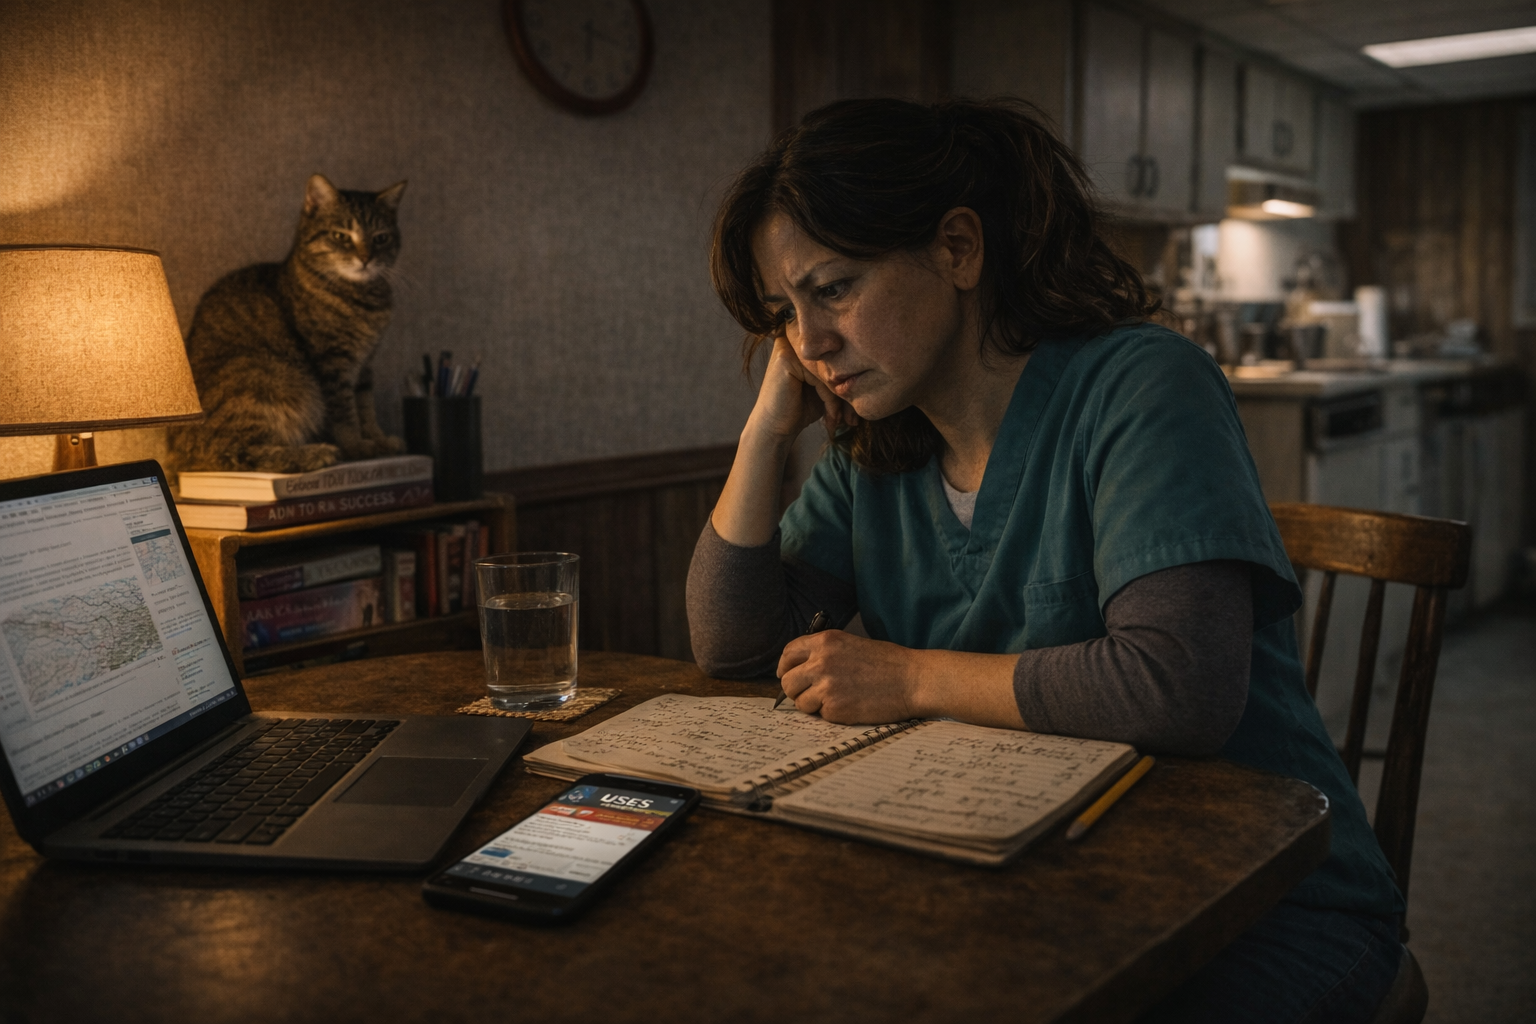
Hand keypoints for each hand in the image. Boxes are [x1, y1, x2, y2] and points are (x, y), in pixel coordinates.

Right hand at [746, 335, 858, 443]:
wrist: (775, 429)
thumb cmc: (801, 408)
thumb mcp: (826, 386)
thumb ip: (841, 371)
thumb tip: (871, 365)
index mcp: (805, 340)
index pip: (839, 353)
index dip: (850, 379)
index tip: (855, 409)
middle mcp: (795, 337)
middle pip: (836, 359)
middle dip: (848, 389)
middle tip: (853, 417)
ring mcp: (788, 345)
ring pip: (830, 369)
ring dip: (841, 398)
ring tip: (843, 419)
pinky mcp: (785, 357)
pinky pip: (820, 377)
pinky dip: (830, 400)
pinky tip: (831, 417)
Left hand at [777, 630, 919, 723]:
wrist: (912, 680)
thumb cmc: (887, 663)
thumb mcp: (851, 644)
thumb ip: (824, 653)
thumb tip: (800, 669)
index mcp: (825, 642)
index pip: (788, 654)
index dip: (786, 667)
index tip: (789, 675)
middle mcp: (821, 661)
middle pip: (787, 682)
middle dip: (796, 690)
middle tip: (811, 694)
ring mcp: (826, 685)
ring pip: (800, 702)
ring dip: (813, 705)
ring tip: (836, 700)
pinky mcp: (835, 707)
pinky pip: (819, 715)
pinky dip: (831, 714)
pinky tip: (849, 706)